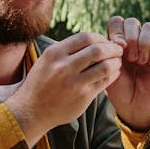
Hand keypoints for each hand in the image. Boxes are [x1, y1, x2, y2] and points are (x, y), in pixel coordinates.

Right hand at [5, 33, 122, 146]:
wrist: (31, 111)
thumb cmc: (41, 83)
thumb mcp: (46, 61)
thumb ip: (66, 50)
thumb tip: (92, 40)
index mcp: (54, 54)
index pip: (85, 37)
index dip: (100, 38)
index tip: (104, 42)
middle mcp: (64, 67)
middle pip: (98, 50)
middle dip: (112, 48)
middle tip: (118, 50)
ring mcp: (74, 83)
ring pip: (105, 66)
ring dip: (116, 62)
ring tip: (117, 62)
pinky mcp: (83, 97)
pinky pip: (105, 82)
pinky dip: (113, 75)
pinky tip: (114, 73)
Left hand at [105, 16, 149, 129]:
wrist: (134, 103)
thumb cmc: (119, 88)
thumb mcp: (109, 68)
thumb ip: (111, 50)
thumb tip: (120, 40)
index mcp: (118, 41)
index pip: (116, 22)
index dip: (117, 32)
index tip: (117, 49)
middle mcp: (134, 40)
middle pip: (132, 21)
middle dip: (130, 38)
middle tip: (130, 58)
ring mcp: (149, 45)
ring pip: (149, 27)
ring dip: (143, 43)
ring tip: (141, 60)